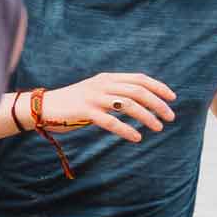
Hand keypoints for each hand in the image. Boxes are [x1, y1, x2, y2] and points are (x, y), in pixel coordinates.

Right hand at [37, 71, 175, 140]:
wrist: (43, 107)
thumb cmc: (72, 103)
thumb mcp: (95, 92)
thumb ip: (114, 92)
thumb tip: (140, 101)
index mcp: (107, 78)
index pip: (139, 79)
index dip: (159, 87)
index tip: (173, 98)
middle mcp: (102, 85)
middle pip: (138, 91)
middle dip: (158, 104)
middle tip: (170, 117)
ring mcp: (93, 98)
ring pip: (128, 105)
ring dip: (147, 117)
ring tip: (158, 128)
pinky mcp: (85, 112)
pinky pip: (111, 121)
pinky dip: (126, 130)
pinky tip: (136, 138)